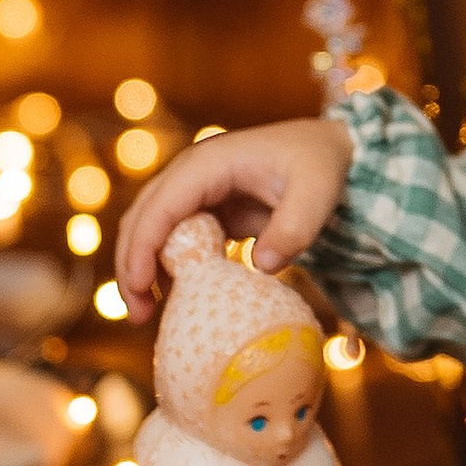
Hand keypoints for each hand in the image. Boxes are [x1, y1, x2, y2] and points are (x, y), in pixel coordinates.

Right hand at [113, 113, 355, 319]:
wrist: (334, 151)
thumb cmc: (323, 166)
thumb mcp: (317, 194)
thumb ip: (294, 229)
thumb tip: (262, 267)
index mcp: (210, 162)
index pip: (161, 205)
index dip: (144, 246)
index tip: (139, 287)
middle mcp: (193, 173)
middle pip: (143, 217)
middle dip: (132, 264)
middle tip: (139, 314)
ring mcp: (198, 191)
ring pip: (152, 229)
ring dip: (144, 268)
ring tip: (147, 314)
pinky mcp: (208, 209)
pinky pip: (176, 239)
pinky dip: (168, 268)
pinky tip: (176, 300)